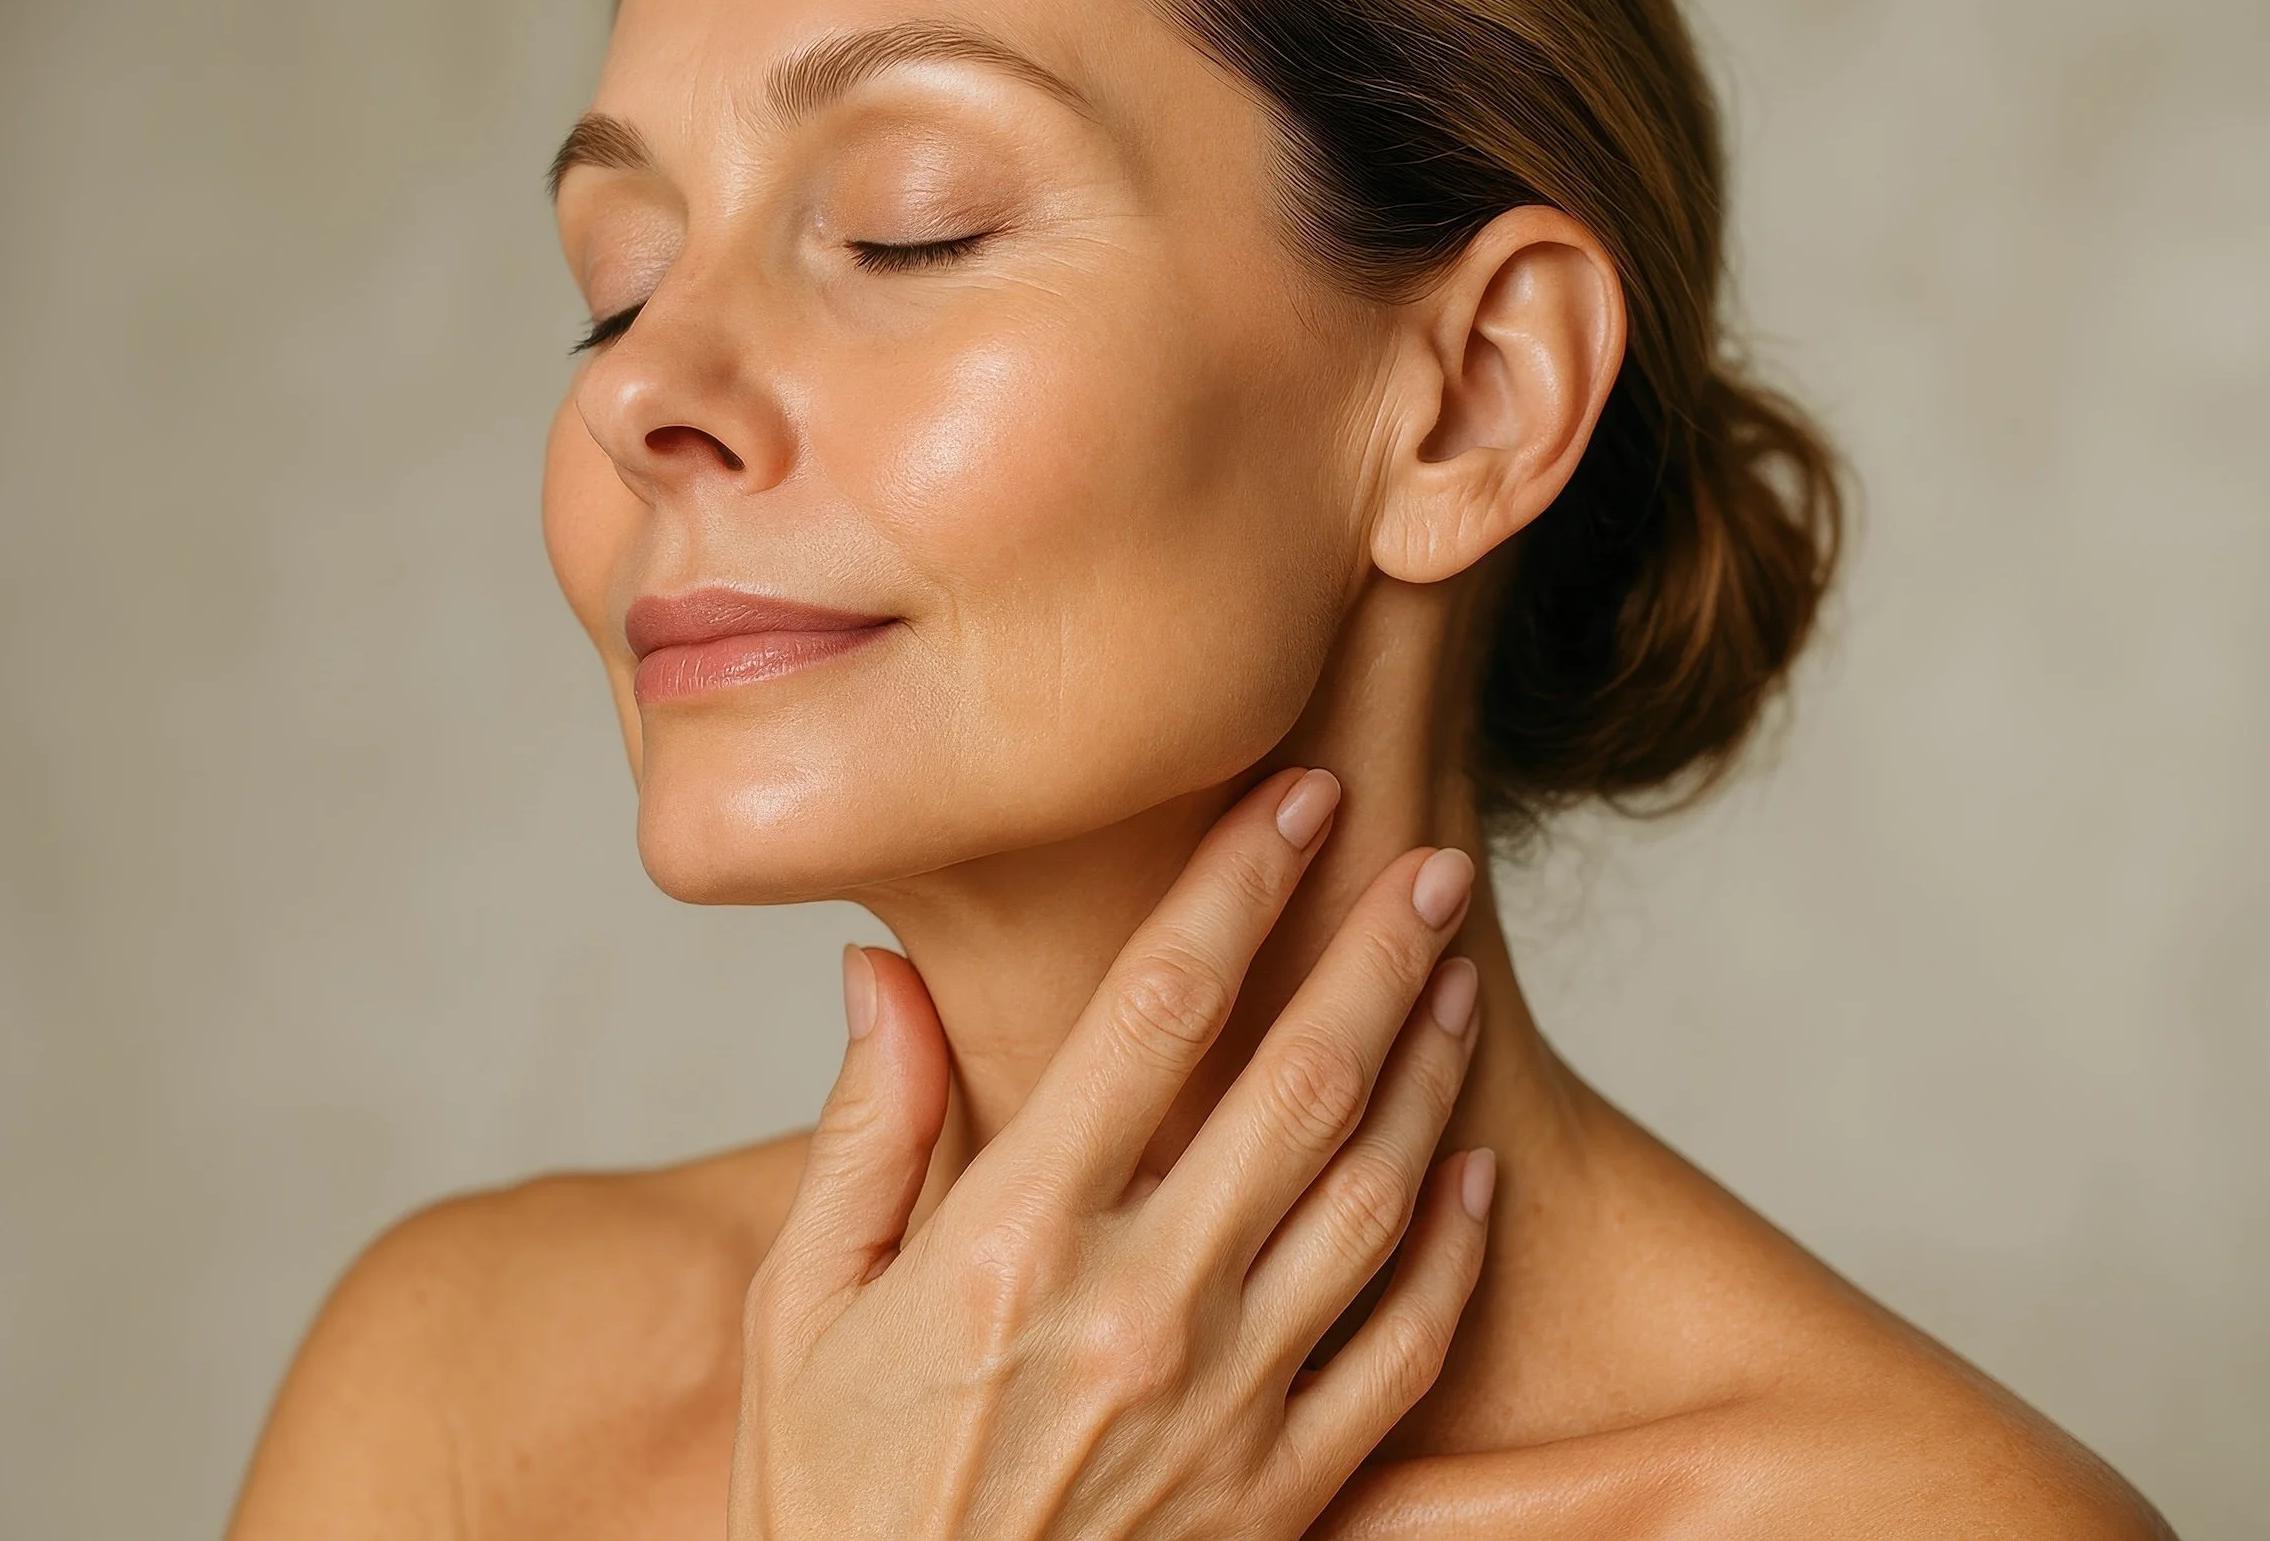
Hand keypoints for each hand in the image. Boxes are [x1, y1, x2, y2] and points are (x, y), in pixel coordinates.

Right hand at [725, 767, 1495, 1540]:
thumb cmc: (830, 1506)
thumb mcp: (797, 1318)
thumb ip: (864, 1133)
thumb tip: (883, 970)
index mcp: (1011, 1241)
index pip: (1155, 1010)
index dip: (1236, 884)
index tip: (1295, 798)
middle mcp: (1139, 1307)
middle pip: (1300, 1080)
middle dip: (1375, 952)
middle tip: (1429, 864)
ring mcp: (1228, 1404)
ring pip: (1373, 1196)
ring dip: (1431, 1074)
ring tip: (1459, 983)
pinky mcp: (1286, 1493)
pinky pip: (1404, 1348)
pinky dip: (1452, 1250)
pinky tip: (1471, 1171)